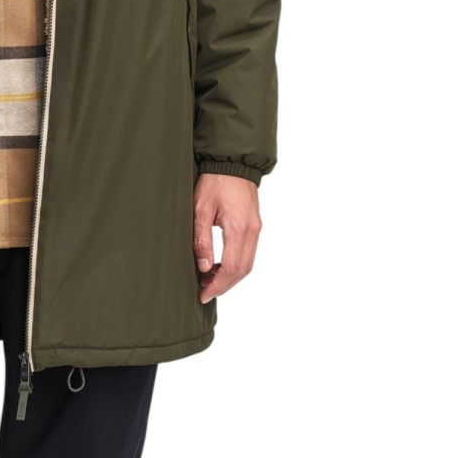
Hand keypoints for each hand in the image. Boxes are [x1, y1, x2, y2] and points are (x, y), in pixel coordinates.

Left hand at [194, 172, 261, 303]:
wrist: (232, 162)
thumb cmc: (214, 182)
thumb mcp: (201, 209)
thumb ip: (202, 239)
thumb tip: (204, 267)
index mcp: (239, 228)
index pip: (232, 268)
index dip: (218, 285)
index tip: (203, 294)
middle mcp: (252, 231)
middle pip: (243, 270)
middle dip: (224, 285)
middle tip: (204, 291)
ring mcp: (256, 228)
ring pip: (248, 264)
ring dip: (230, 276)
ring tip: (209, 281)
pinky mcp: (255, 225)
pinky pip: (249, 253)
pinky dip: (236, 264)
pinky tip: (220, 265)